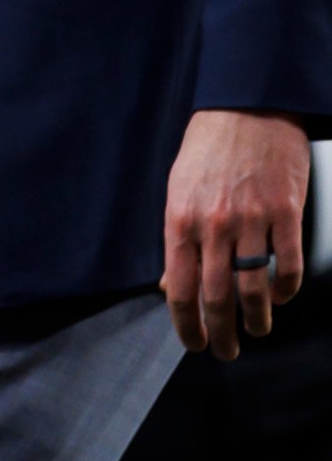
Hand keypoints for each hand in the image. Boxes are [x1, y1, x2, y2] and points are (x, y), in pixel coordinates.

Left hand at [163, 108, 311, 358]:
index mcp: (180, 222)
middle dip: (222, 332)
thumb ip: (177, 241)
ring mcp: (252, 219)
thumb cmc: (207, 152)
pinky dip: (286, 289)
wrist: (246, 109)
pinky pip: (288, 264)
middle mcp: (214, 225)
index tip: (195, 344)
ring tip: (256, 330)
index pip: (180, 289)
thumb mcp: (177, 193)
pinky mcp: (287, 211)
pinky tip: (281, 298)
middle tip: (227, 351)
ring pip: (254, 287)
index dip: (187, 325)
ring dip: (256, 318)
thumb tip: (171, 285)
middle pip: (217, 296)